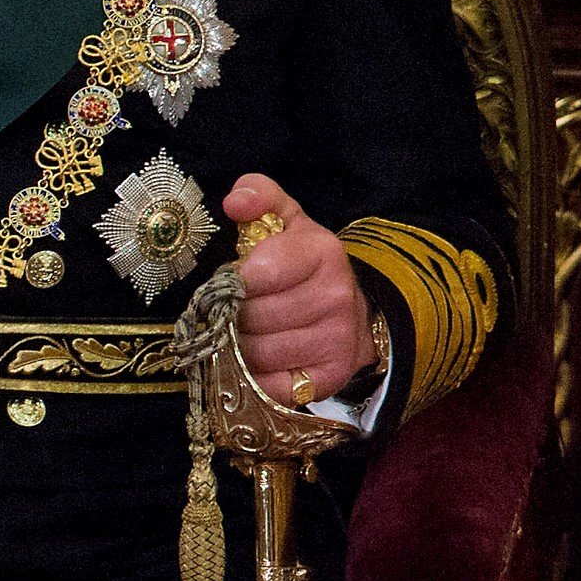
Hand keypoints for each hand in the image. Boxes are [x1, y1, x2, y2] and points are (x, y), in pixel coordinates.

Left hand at [225, 174, 378, 404]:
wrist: (349, 310)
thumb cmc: (300, 263)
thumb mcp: (283, 219)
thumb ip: (258, 195)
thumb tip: (235, 202)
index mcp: (323, 251)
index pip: (258, 272)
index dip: (233, 280)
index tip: (231, 280)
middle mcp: (336, 296)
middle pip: (252, 315)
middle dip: (231, 314)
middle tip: (232, 310)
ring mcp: (338, 339)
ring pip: (258, 351)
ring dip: (238, 345)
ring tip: (243, 332)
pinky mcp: (331, 376)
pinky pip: (273, 385)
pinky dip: (255, 376)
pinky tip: (256, 361)